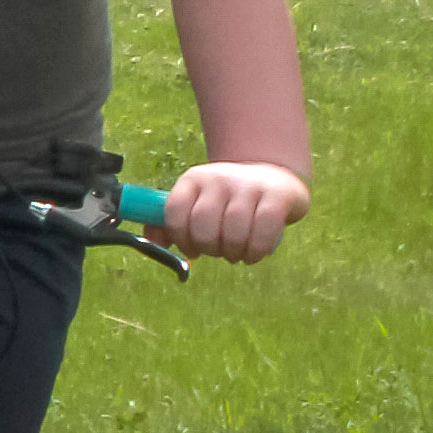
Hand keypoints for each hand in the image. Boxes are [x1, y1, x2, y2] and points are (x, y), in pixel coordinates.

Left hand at [157, 157, 306, 262]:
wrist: (274, 177)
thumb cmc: (228, 200)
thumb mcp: (198, 203)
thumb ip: (172, 223)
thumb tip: (153, 242)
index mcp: (193, 179)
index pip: (174, 212)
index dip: (180, 238)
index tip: (192, 250)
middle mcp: (219, 177)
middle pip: (203, 224)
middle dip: (209, 248)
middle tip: (218, 252)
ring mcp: (250, 184)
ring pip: (234, 230)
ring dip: (233, 252)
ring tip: (236, 255)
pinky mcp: (279, 195)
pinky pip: (264, 230)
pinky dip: (256, 250)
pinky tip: (254, 255)